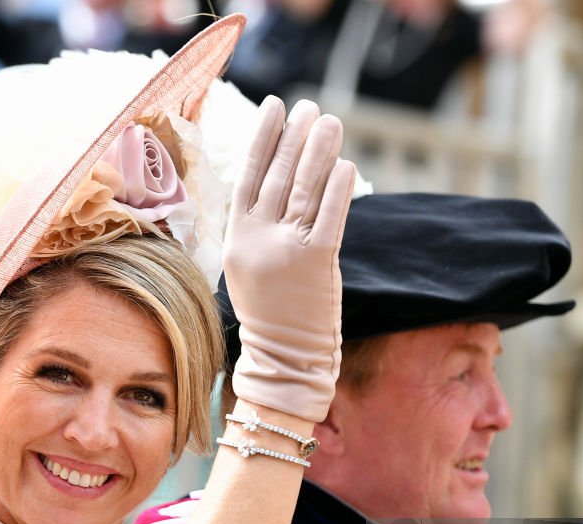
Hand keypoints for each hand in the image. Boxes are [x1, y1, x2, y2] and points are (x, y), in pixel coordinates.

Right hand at [223, 96, 356, 423]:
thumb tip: (281, 182)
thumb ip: (258, 226)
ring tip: (329, 121)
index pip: (248, 175)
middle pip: (278, 175)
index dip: (263, 138)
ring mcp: (286, 249)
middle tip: (309, 107)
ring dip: (318, 150)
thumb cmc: (271, 311)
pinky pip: (330, 215)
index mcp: (237, 237)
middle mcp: (257, 239)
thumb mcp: (249, 265)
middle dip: (295, 135)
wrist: (282, 357)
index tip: (275, 107)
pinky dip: (338, 186)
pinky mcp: (317, 262)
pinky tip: (344, 164)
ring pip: (304, 188)